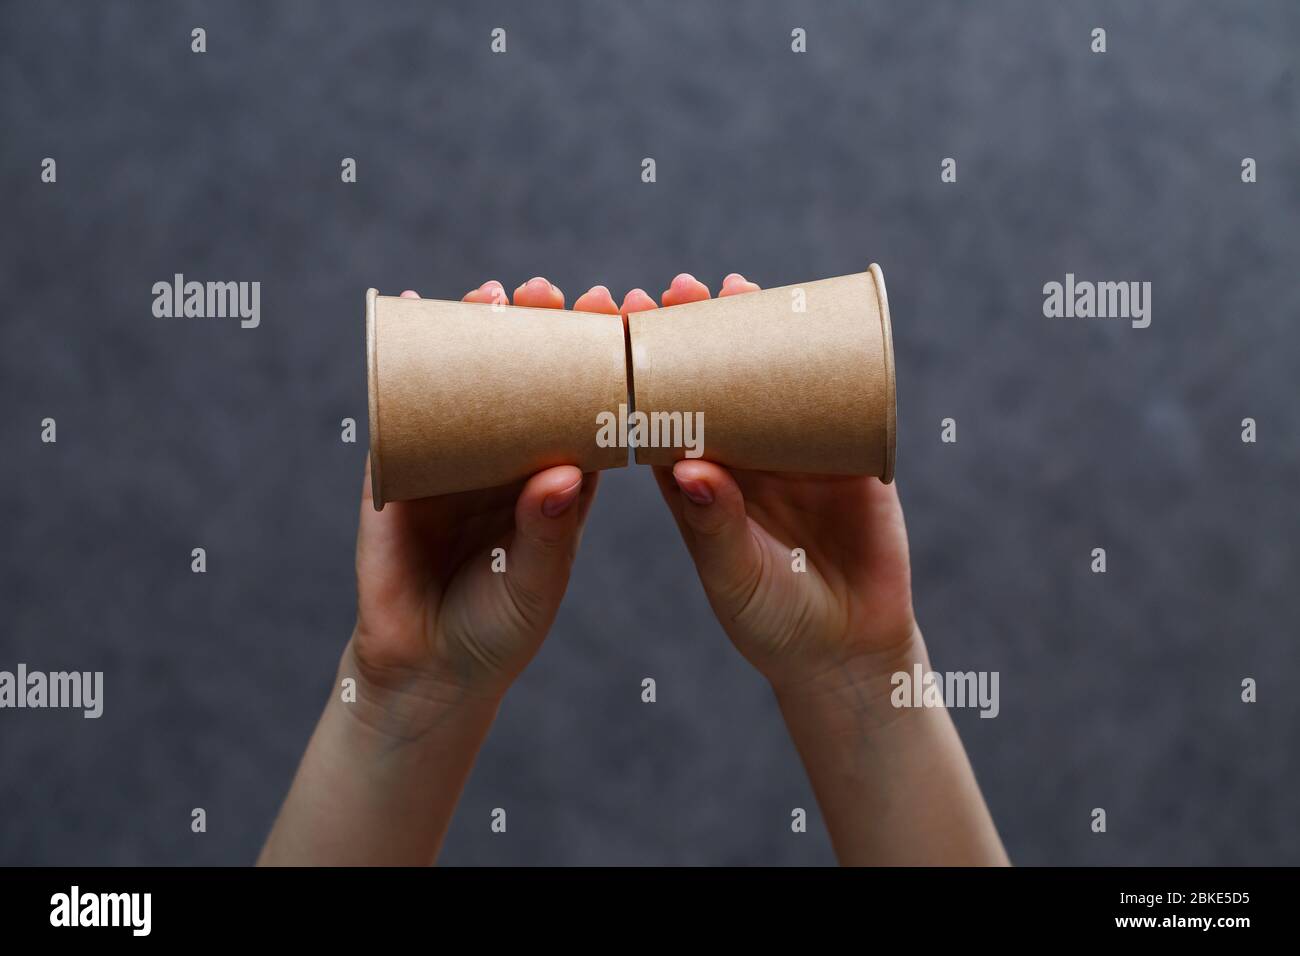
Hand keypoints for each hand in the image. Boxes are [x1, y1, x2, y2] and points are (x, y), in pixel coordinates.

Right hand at [350, 277, 617, 721]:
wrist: (424, 671)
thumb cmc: (498, 631)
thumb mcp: (535, 584)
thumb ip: (548, 534)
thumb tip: (564, 472)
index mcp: (559, 481)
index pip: (586, 409)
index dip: (600, 363)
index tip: (617, 315)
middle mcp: (511, 461)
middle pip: (528, 383)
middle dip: (538, 332)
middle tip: (548, 291)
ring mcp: (455, 460)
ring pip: (469, 385)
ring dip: (477, 335)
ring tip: (489, 295)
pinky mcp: (401, 469)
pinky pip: (402, 409)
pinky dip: (402, 364)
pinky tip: (405, 316)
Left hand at [639, 273, 919, 694]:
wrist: (853, 650)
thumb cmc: (773, 623)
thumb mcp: (735, 579)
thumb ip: (714, 526)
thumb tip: (686, 465)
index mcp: (694, 483)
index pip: (657, 417)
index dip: (637, 374)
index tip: (616, 329)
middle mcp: (738, 457)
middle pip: (709, 382)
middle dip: (693, 333)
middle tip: (676, 289)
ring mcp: (792, 450)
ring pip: (766, 379)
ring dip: (751, 331)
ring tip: (734, 287)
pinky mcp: (845, 453)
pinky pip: (834, 396)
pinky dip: (824, 358)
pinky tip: (811, 322)